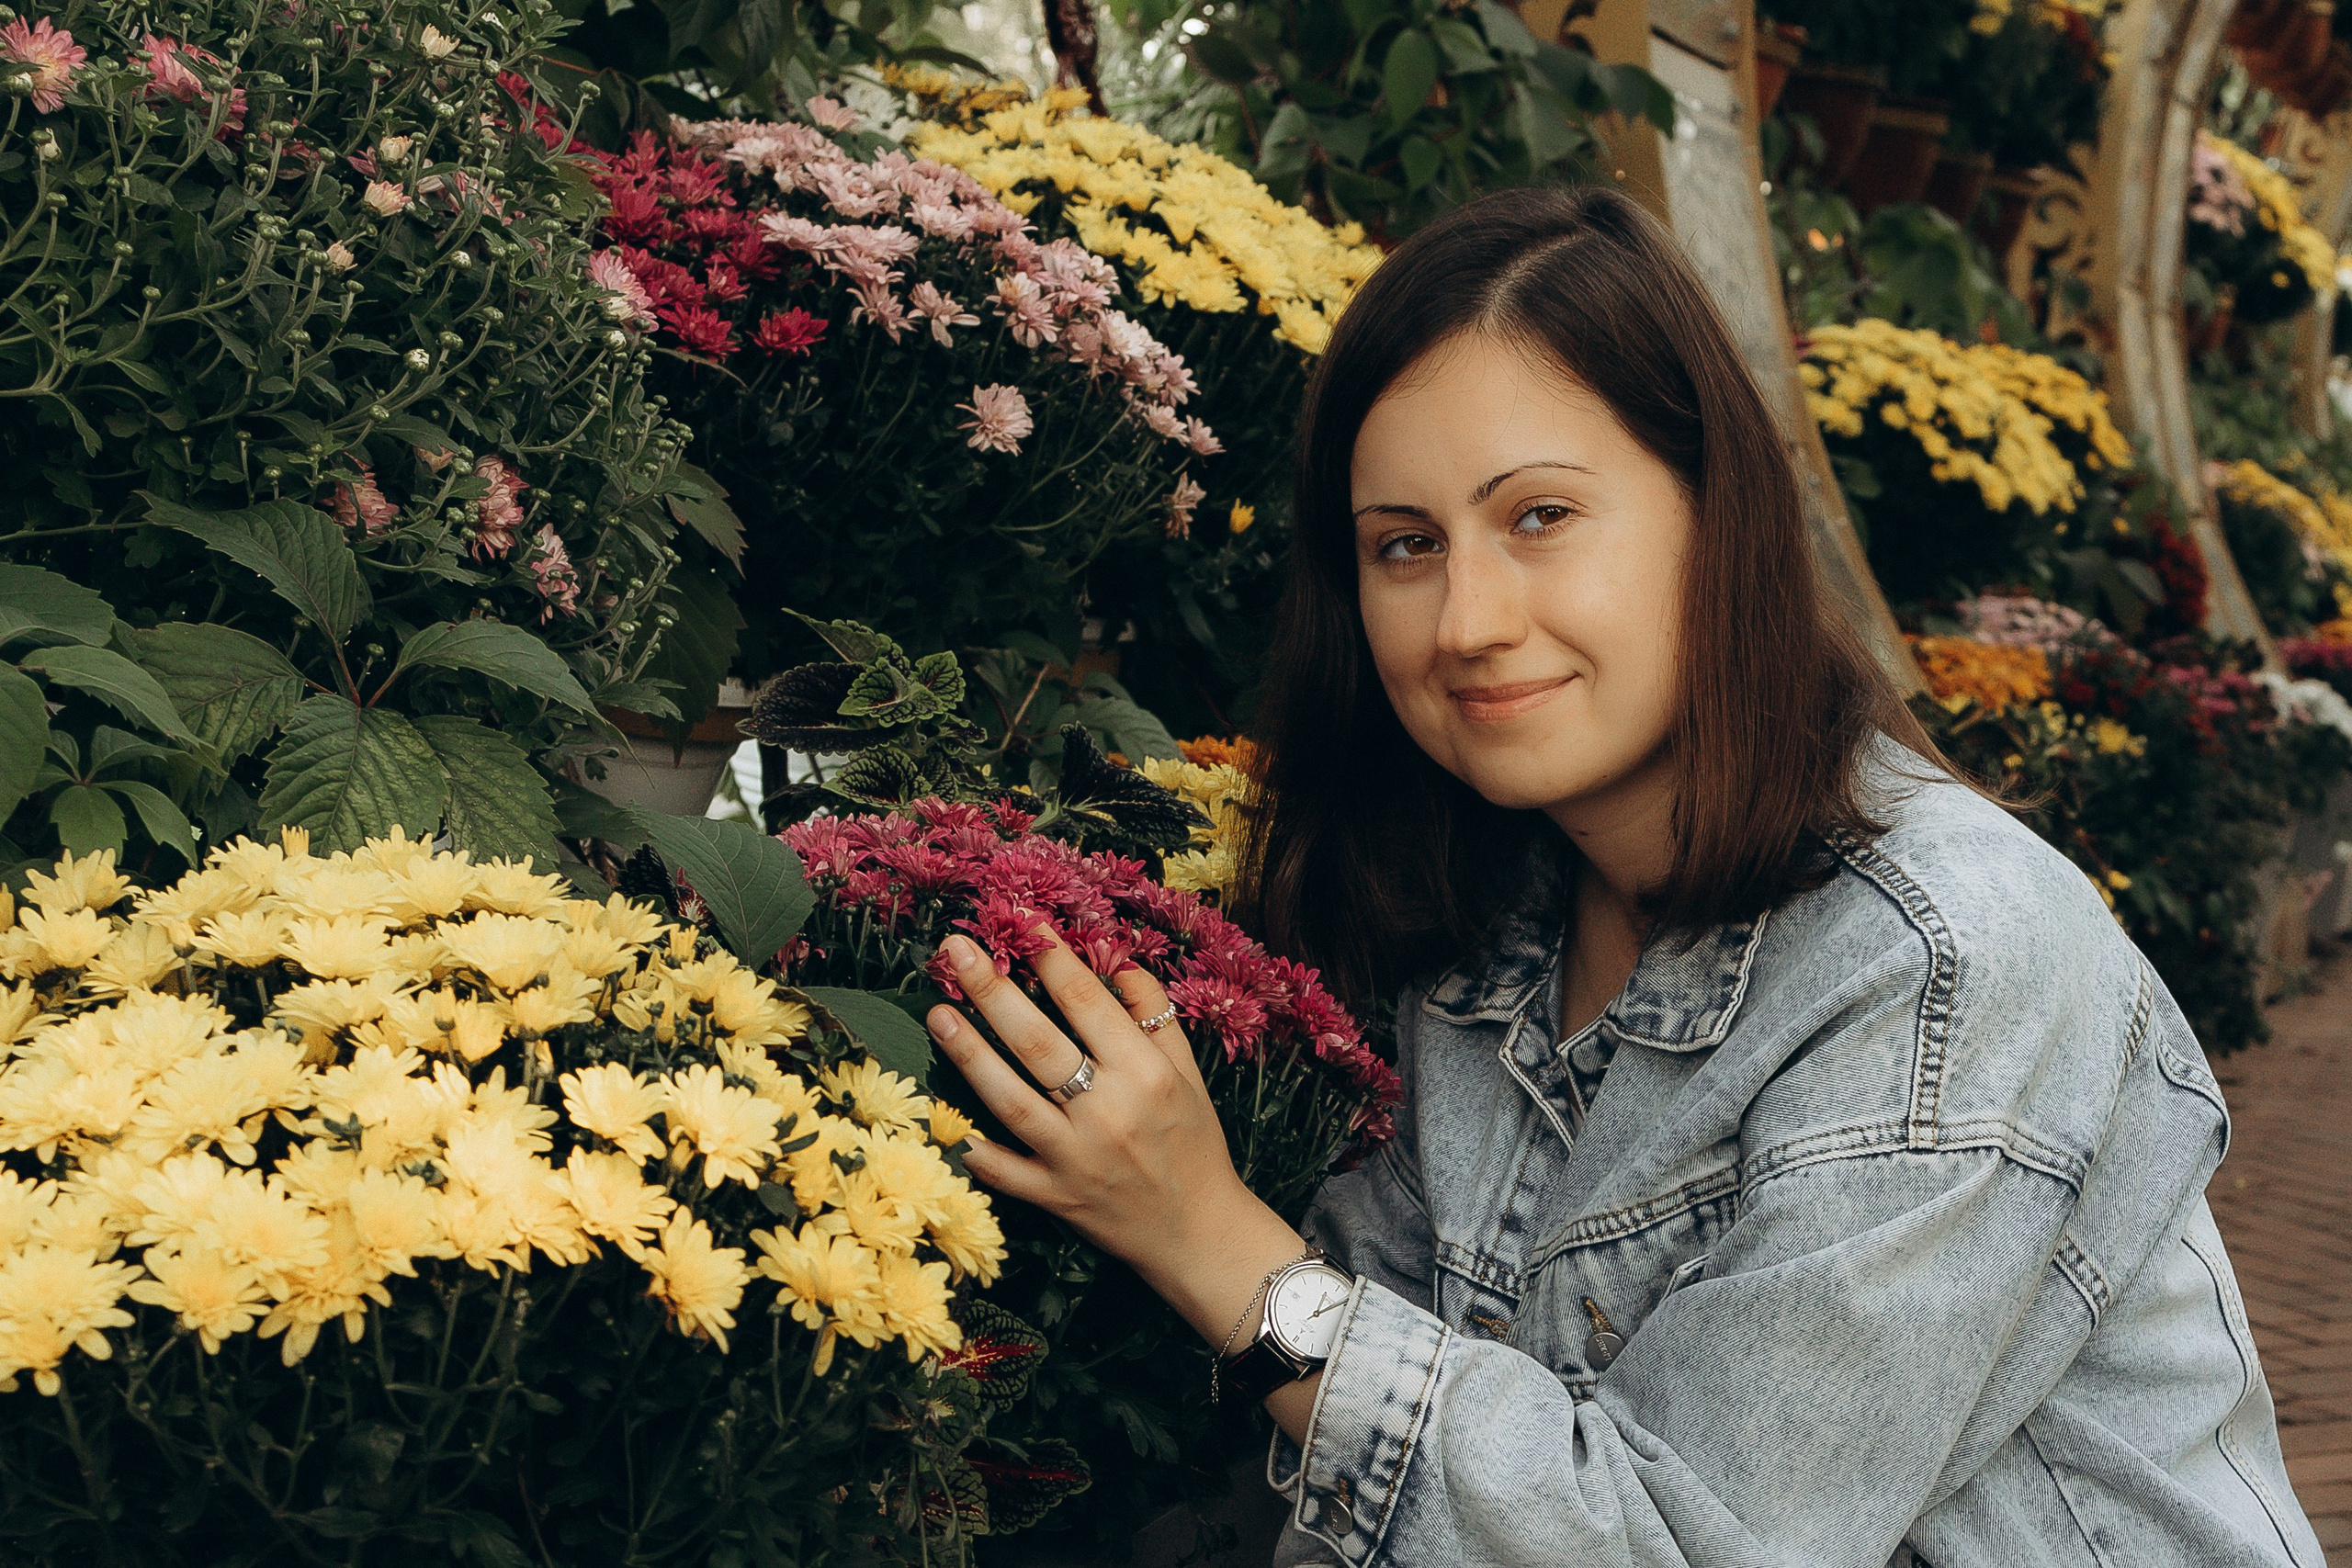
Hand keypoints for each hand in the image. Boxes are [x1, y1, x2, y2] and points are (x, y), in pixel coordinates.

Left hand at [926, 926, 1306, 1343]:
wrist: (1199, 1233)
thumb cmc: (1193, 1142)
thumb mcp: (1187, 1073)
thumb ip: (1154, 1016)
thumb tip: (1115, 961)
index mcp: (1146, 1075)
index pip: (1088, 1004)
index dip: (1051, 958)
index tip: (1021, 922)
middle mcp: (1108, 1114)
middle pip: (1038, 1042)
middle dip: (992, 990)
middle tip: (955, 948)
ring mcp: (1075, 1159)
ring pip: (1010, 1099)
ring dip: (969, 1053)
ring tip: (937, 1011)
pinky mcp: (1054, 1198)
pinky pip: (1002, 1169)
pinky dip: (971, 1144)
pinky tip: (938, 1110)